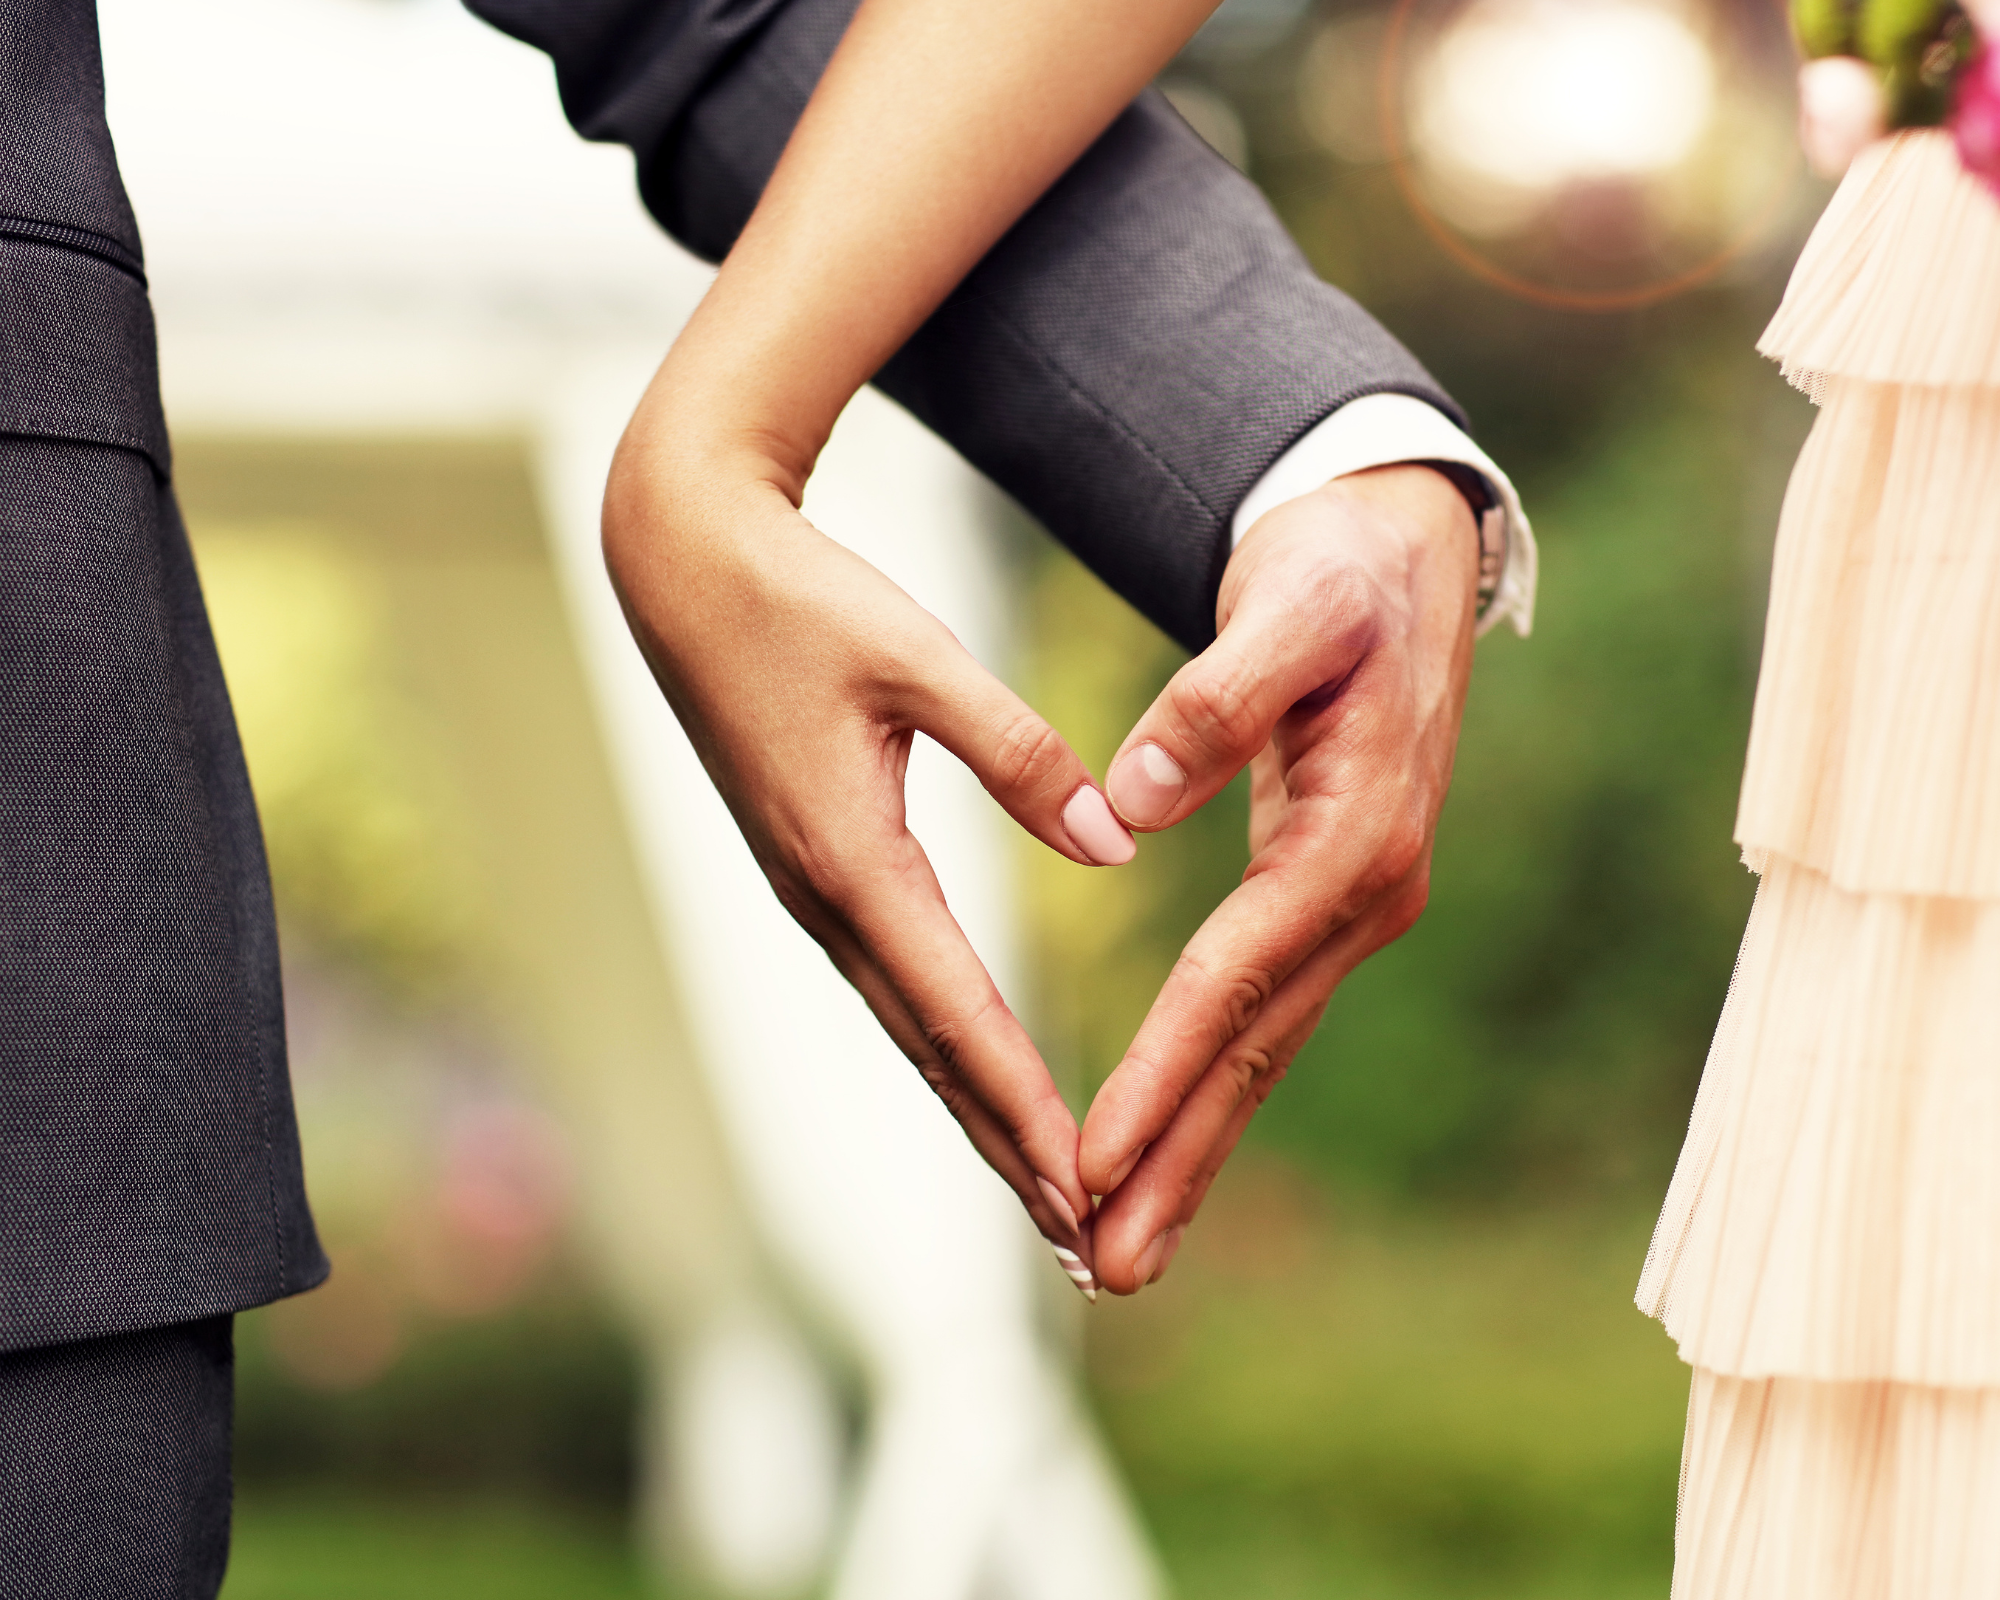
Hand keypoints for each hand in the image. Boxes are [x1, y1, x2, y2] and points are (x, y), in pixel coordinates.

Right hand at [602, 429, 1134, 1291]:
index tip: (1083, 1188)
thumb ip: (1019, 753)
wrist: (680, 564)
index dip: (1024, 1106)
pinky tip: (978, 1073)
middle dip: (1006, 1149)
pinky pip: (890, 981)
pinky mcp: (812, 867)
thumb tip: (1112, 846)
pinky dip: (944, 1045)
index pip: (957, 1012)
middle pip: (930, 1052)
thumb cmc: (799, 598)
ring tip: (1045, 1191)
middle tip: (1082, 1244)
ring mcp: (810, 891)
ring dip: (976, 1112)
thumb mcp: (918, 659)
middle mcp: (825, 898)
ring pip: (908, 1027)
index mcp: (852, 859)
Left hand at [1078, 464, 1479, 1291]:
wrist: (1400, 557)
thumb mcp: (1290, 605)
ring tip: (1126, 1249)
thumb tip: (1130, 799)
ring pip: (1261, 1050)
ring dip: (1193, 1152)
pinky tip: (1168, 1146)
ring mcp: (1352, 906)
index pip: (1236, 976)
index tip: (1092, 1155)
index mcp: (1354, 836)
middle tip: (1108, 1266)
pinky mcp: (1323, 901)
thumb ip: (1218, 696)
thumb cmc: (1340, 576)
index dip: (1164, 1070)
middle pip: (1255, 1050)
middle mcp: (1365, 894)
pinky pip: (1260, 1014)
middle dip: (1179, 1161)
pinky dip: (1210, 1089)